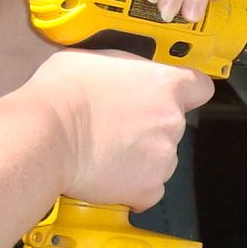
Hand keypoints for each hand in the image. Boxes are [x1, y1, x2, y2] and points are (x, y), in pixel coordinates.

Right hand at [26, 49, 213, 208]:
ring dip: (143, 157)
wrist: (46, 133)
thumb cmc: (64, 92)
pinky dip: (133, 187)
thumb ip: (126, 69)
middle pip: (174, 125)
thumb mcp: (97, 58)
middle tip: (117, 125)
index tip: (172, 97)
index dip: (185, 93)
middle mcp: (171, 120)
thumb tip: (125, 75)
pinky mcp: (148, 187)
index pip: (200, 87)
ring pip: (162, 157)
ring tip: (107, 151)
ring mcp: (163, 156)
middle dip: (150, 126)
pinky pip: (149, 189)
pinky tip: (109, 175)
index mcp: (164, 84)